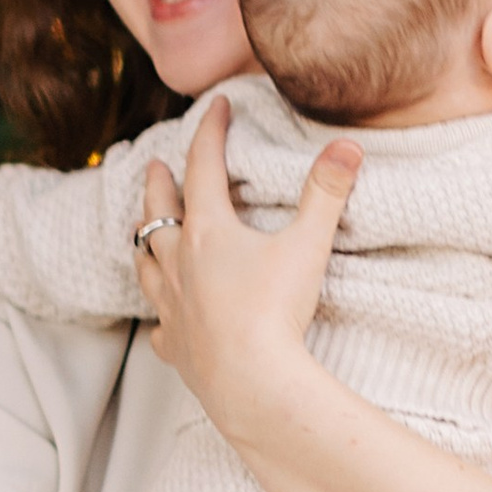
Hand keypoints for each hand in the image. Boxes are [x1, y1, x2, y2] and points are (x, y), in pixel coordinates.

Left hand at [136, 99, 360, 445]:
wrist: (253, 385)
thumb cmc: (277, 314)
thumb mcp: (307, 246)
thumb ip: (326, 193)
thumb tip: (348, 145)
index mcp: (206, 232)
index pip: (203, 166)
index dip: (210, 131)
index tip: (215, 106)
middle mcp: (178, 265)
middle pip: (158, 213)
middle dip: (157, 185)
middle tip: (154, 165)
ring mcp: (173, 308)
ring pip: (146, 266)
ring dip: (145, 244)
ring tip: (142, 232)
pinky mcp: (177, 348)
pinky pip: (161, 329)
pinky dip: (161, 318)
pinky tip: (164, 321)